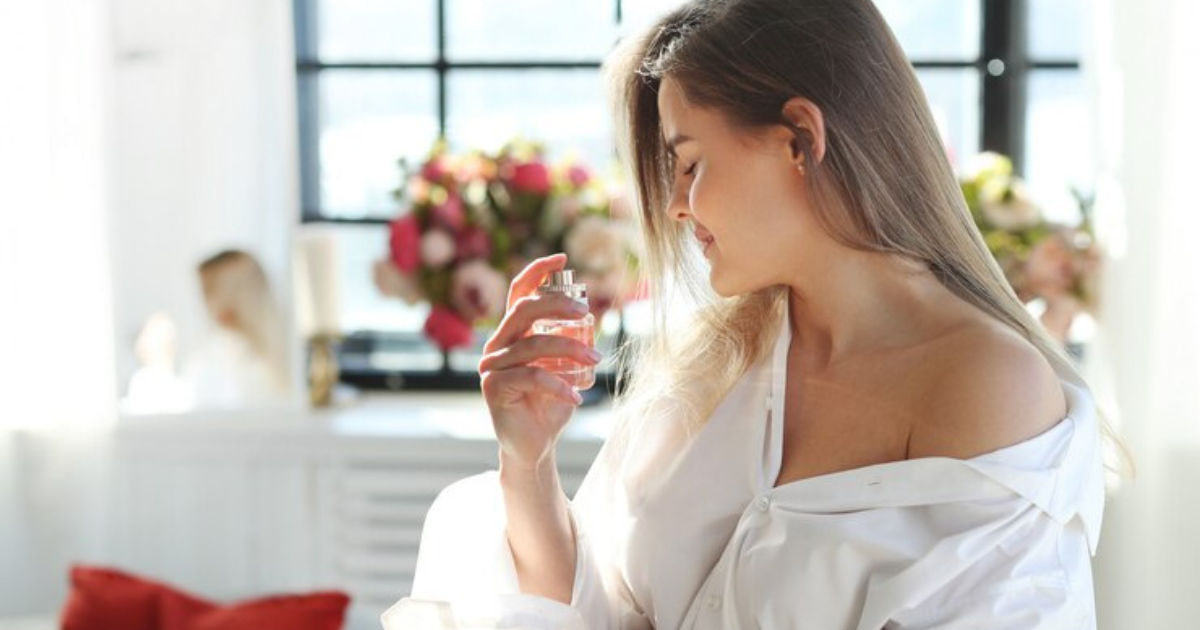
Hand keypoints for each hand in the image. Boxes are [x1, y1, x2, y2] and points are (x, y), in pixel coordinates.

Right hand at [477, 253, 600, 468]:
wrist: (537, 445)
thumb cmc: (552, 403)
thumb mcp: (568, 368)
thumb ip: (573, 343)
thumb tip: (591, 320)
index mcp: (514, 333)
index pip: (519, 293)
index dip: (537, 271)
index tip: (562, 257)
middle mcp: (498, 344)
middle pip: (523, 310)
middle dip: (557, 305)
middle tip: (586, 313)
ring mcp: (492, 365)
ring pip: (532, 344)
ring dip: (569, 350)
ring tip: (594, 363)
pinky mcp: (493, 388)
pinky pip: (531, 376)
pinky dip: (558, 385)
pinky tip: (576, 397)